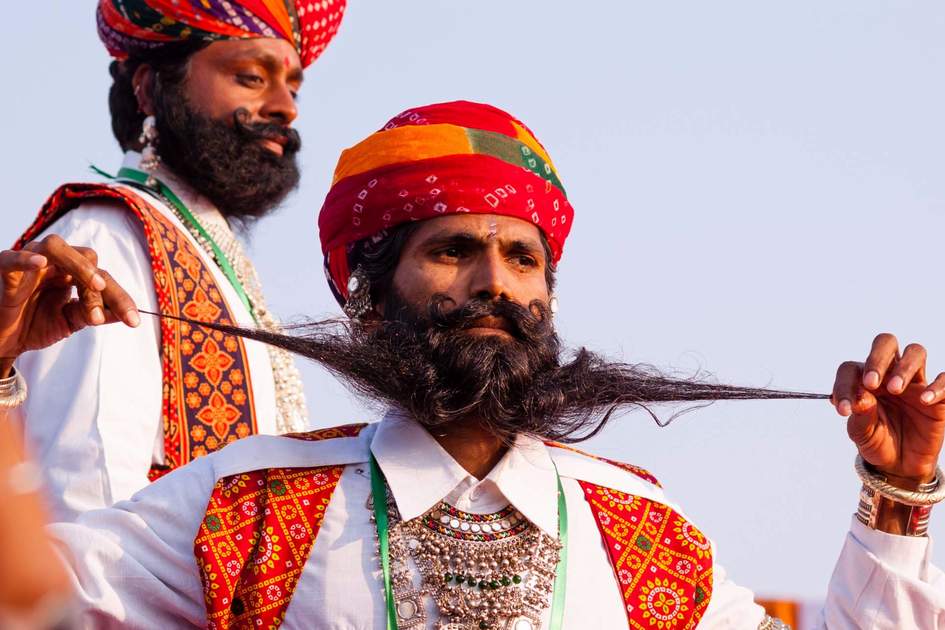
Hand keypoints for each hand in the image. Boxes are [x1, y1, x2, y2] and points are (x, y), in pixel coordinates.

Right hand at [0, 235, 138, 375]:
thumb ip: (94, 314)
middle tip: (104, 313)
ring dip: (78, 265)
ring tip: (93, 284)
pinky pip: (14, 257)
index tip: (134, 322)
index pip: (103, 277)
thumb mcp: (70, 321)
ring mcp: (30, 262)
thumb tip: (125, 314)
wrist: (2, 341)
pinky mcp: (5, 268)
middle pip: (86, 258)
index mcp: (73, 273)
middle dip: (101, 285)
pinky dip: (26, 258)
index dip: (120, 298)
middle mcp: (55, 262)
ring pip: (56, 246)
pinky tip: (40, 262)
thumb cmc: (34, 325)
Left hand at [833, 333, 944, 488]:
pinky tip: (925, 399)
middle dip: (877, 358)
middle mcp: (889, 374)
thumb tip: (861, 399)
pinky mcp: (938, 397)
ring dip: (904, 367)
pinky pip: (944, 380)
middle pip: (886, 343)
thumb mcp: (861, 434)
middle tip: (871, 383)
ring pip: (915, 353)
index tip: (843, 409)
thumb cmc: (876, 441)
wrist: (900, 463)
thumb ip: (859, 416)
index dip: (844, 385)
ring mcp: (914, 383)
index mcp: (864, 379)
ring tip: (895, 389)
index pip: (851, 368)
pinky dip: (937, 386)